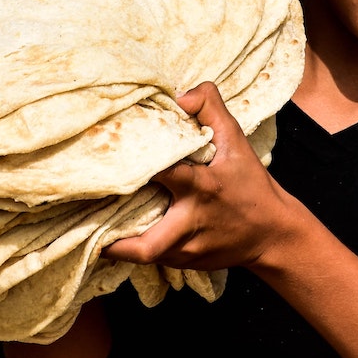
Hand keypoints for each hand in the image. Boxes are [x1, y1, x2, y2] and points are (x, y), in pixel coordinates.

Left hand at [102, 82, 301, 271]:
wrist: (273, 233)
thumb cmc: (251, 185)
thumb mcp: (237, 141)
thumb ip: (211, 108)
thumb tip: (179, 95)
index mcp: (202, 188)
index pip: (165, 175)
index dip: (137, 168)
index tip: (108, 162)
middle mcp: (192, 223)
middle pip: (149, 244)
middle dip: (116, 240)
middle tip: (84, 220)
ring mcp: (188, 249)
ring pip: (144, 255)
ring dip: (117, 244)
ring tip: (89, 227)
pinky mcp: (186, 263)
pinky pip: (152, 258)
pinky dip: (132, 247)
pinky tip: (114, 233)